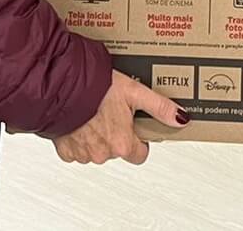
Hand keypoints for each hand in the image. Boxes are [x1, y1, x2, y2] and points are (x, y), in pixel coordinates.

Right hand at [52, 70, 188, 164]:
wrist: (62, 87)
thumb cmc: (96, 88)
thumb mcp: (135, 92)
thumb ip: (159, 107)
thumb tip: (180, 118)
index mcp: (122, 144)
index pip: (140, 155)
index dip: (140, 139)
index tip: (135, 125)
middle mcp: (102, 154)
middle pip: (118, 150)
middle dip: (117, 135)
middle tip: (114, 112)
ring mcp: (83, 155)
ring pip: (97, 150)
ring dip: (98, 136)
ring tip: (96, 113)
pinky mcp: (65, 152)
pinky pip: (77, 149)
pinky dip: (80, 138)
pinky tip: (81, 120)